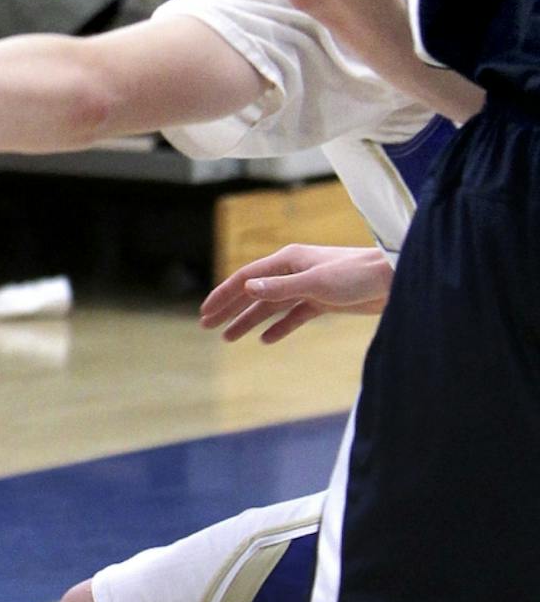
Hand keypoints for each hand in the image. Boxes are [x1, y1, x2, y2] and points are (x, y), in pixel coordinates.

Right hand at [198, 242, 393, 344]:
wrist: (396, 279)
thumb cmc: (358, 275)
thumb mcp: (316, 283)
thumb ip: (281, 288)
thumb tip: (247, 289)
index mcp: (288, 261)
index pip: (246, 278)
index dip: (224, 295)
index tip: (206, 312)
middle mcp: (294, 272)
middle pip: (254, 292)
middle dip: (230, 309)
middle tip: (207, 326)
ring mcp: (308, 287)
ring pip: (271, 307)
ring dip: (250, 321)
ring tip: (229, 338)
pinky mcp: (324, 301)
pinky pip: (294, 316)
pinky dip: (279, 327)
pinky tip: (266, 340)